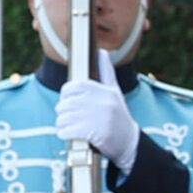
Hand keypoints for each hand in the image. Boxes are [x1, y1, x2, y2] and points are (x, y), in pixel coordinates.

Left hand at [54, 50, 138, 170]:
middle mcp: (100, 102)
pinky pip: (65, 131)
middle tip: (71, 118)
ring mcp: (96, 118)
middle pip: (65, 104)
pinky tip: (72, 135)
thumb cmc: (118, 115)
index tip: (70, 101)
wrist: (129, 141)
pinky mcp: (92, 133)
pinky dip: (65, 134)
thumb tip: (102, 51)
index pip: (73, 86)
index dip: (67, 94)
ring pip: (63, 118)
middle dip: (64, 113)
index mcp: (103, 91)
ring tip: (72, 127)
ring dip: (63, 125)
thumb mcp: (114, 92)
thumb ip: (106, 72)